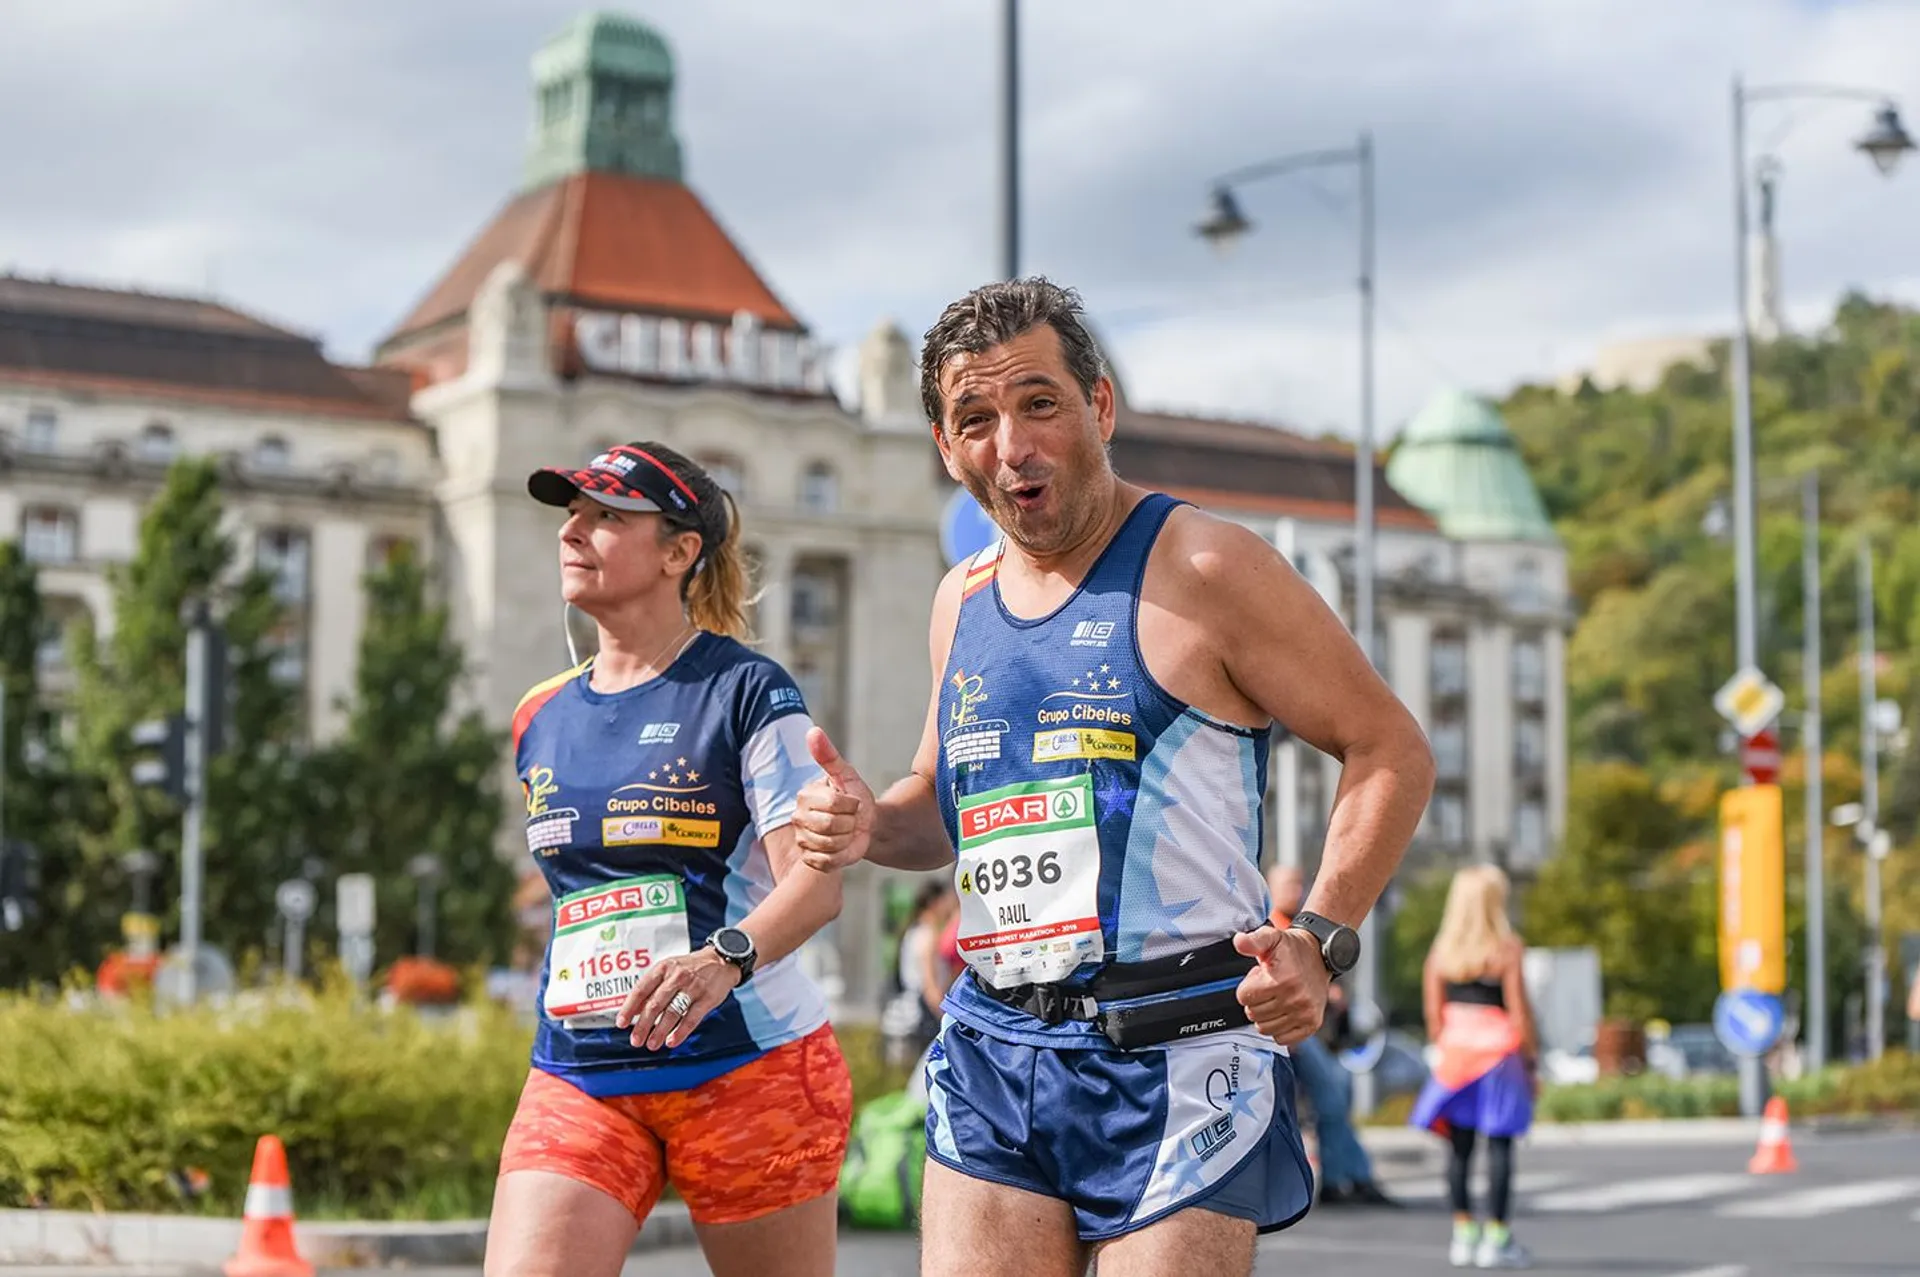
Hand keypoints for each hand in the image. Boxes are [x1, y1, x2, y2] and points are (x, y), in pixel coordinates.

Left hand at [615, 947, 741, 1050]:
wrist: (721, 960)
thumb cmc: (690, 968)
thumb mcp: (668, 970)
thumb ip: (652, 988)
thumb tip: (634, 1011)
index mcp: (663, 968)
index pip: (641, 989)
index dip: (629, 1008)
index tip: (621, 1023)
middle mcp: (676, 976)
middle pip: (655, 1004)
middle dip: (643, 1025)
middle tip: (635, 1040)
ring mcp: (693, 987)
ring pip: (672, 1013)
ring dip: (660, 1031)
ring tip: (651, 1044)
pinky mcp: (707, 998)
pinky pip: (691, 1018)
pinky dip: (680, 1032)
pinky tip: (671, 1041)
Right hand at [793, 727, 875, 872]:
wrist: (868, 824)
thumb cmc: (855, 797)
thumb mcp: (846, 774)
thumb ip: (828, 755)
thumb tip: (813, 731)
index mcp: (805, 797)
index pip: (833, 804)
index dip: (851, 805)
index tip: (852, 802)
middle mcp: (799, 819)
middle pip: (831, 825)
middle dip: (850, 822)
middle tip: (850, 818)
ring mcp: (803, 841)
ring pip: (831, 844)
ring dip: (848, 838)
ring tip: (847, 832)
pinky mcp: (812, 860)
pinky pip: (829, 862)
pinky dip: (843, 855)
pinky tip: (843, 847)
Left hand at [1233, 924, 1330, 1044]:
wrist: (1320, 956)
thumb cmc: (1292, 949)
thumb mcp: (1271, 938)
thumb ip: (1252, 941)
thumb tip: (1239, 942)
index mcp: (1282, 979)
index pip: (1244, 997)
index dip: (1248, 986)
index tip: (1260, 977)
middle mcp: (1296, 999)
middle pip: (1252, 1014)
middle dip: (1255, 1000)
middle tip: (1268, 987)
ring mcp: (1305, 1014)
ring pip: (1264, 1029)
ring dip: (1265, 1015)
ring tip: (1276, 998)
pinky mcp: (1312, 1024)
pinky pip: (1282, 1039)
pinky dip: (1278, 1028)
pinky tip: (1283, 1011)